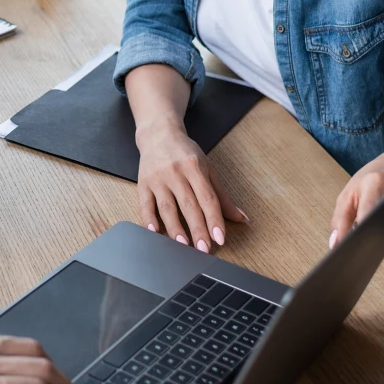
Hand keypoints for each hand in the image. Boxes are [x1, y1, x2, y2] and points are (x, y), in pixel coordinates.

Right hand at [137, 122, 247, 252]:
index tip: (220, 238)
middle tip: (204, 249)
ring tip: (183, 245)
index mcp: (195, 167)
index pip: (207, 198)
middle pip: (189, 205)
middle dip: (197, 229)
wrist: (158, 133)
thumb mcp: (207, 168)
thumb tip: (240, 218)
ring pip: (167, 207)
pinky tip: (154, 232)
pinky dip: (148, 219)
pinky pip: (145, 204)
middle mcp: (176, 172)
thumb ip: (222, 195)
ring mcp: (158, 178)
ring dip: (175, 228)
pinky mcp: (143, 183)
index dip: (214, 219)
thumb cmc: (185, 153)